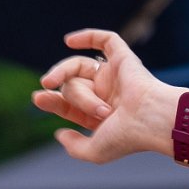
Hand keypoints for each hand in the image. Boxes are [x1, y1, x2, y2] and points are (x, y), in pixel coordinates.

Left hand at [31, 29, 181, 163]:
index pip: (68, 104)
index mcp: (98, 115)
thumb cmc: (127, 137)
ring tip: (58, 82)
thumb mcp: (94, 152)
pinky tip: (68, 40)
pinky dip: (88, 36)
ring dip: (66, 74)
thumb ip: (75, 147)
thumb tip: (59, 134)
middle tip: (75, 100)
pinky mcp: (124, 59)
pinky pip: (105, 41)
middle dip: (72, 95)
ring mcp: (114, 75)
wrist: (151, 119)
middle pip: (71, 85)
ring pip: (79, 66)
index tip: (38, 98)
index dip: (51, 101)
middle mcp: (105, 94)